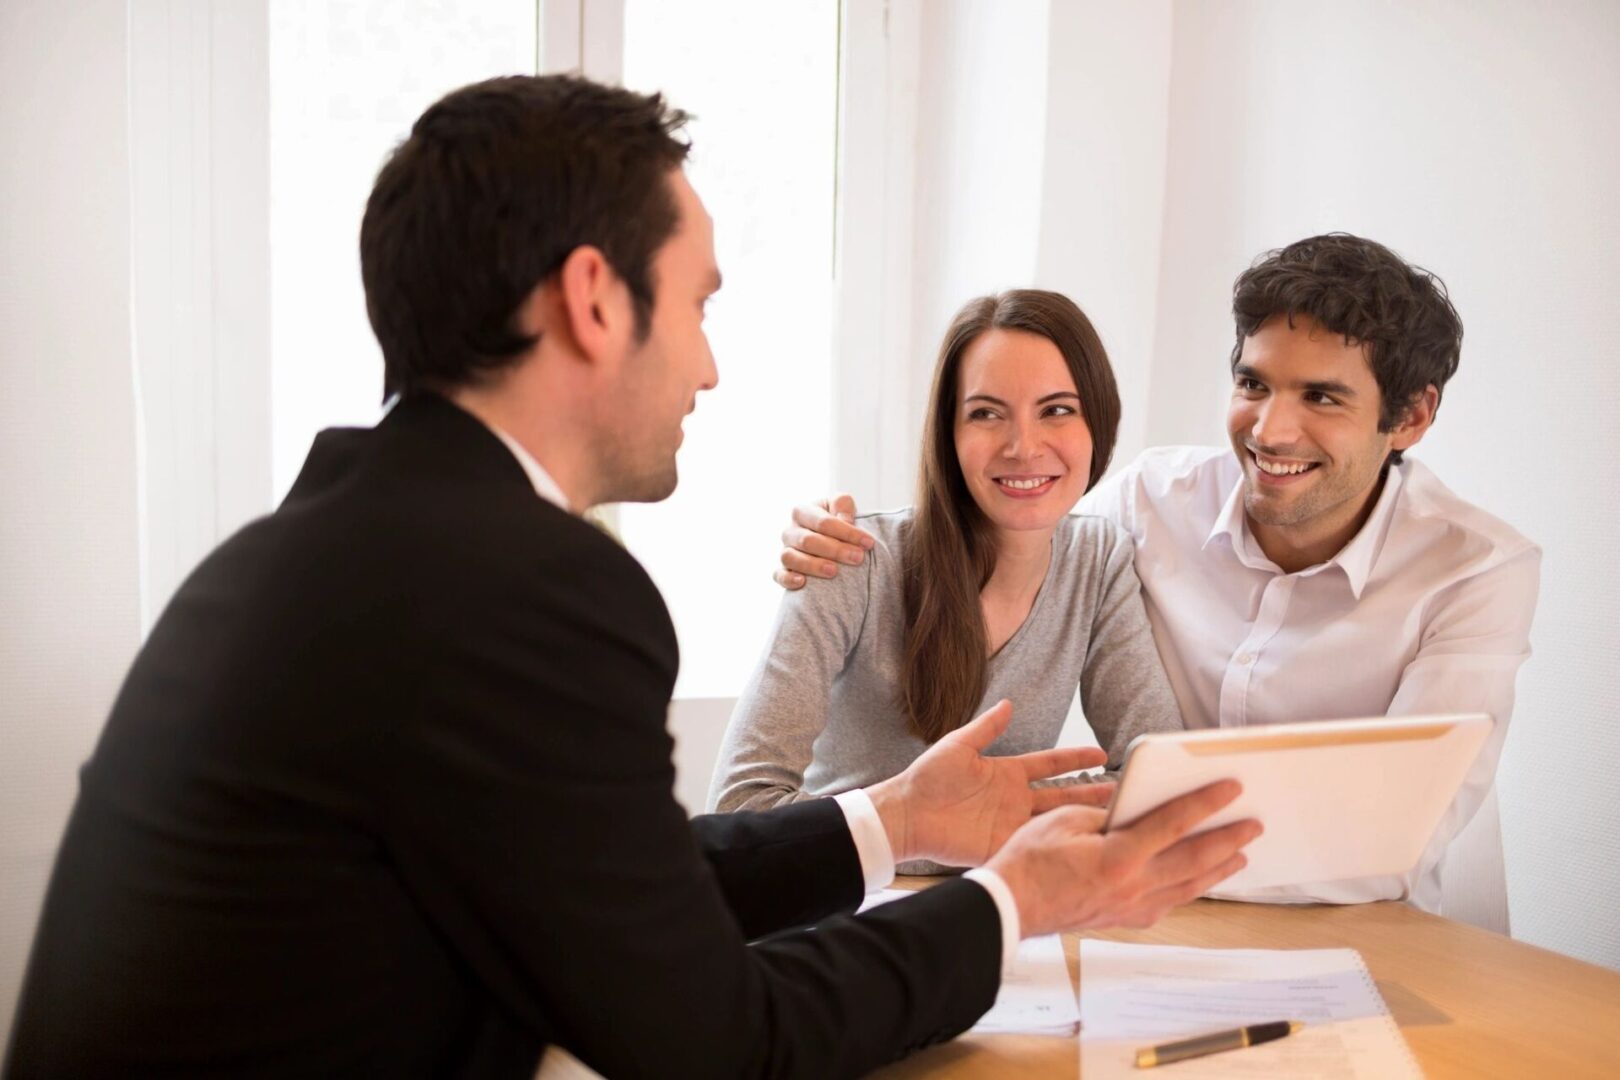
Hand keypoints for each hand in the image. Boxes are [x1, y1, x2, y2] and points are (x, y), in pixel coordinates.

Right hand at [773, 494, 875, 589]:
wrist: (828, 538)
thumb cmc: (836, 520)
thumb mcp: (841, 506)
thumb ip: (843, 505)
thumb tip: (844, 520)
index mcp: (803, 512)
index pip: (823, 522)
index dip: (847, 532)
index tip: (868, 543)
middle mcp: (790, 531)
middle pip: (808, 540)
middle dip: (835, 550)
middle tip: (858, 558)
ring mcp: (785, 550)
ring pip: (790, 557)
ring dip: (813, 565)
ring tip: (834, 572)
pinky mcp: (782, 570)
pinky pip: (779, 575)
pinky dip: (788, 579)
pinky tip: (803, 582)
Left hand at [866, 700, 1114, 868]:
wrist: (907, 814)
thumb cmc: (928, 777)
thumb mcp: (959, 745)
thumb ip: (986, 727)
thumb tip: (1008, 703)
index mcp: (1008, 772)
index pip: (1051, 764)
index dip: (1076, 758)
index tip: (1102, 753)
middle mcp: (1015, 798)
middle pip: (1063, 794)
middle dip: (1093, 792)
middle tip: (1125, 791)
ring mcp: (1011, 823)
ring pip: (1056, 820)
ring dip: (1083, 819)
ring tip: (1114, 817)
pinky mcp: (1003, 845)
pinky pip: (1036, 844)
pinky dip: (1060, 845)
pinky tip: (1084, 846)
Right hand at [988, 780, 1260, 936]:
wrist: (1010, 907)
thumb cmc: (1028, 860)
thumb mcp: (1063, 820)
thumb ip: (1106, 815)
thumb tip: (1134, 813)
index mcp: (1118, 856)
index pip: (1173, 823)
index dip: (1205, 803)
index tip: (1230, 788)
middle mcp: (1132, 885)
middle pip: (1193, 860)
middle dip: (1227, 840)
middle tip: (1254, 826)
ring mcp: (1130, 906)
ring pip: (1187, 887)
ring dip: (1217, 870)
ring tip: (1240, 856)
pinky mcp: (1122, 918)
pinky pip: (1168, 904)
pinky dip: (1189, 890)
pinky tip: (1196, 883)